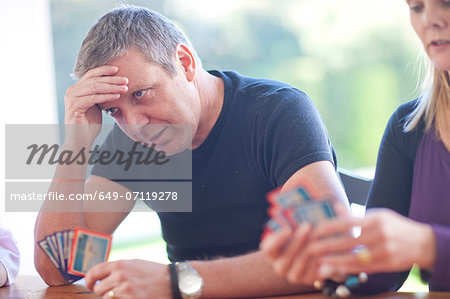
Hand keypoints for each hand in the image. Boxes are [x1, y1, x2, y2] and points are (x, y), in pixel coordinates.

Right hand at [64, 65, 127, 145]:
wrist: (81, 140)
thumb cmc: (89, 124)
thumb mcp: (96, 105)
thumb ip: (100, 94)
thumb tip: (114, 85)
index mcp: (77, 89)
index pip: (91, 74)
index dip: (104, 70)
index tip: (117, 69)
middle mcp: (72, 91)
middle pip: (94, 79)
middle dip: (112, 79)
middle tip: (126, 80)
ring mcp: (72, 99)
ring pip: (94, 87)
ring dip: (112, 87)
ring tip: (125, 87)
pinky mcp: (74, 107)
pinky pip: (93, 98)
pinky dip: (106, 96)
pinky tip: (116, 96)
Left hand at [85, 259, 171, 298]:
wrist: (170, 281)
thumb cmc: (153, 272)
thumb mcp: (134, 263)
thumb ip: (118, 268)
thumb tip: (102, 274)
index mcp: (119, 264)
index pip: (94, 272)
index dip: (88, 280)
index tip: (90, 284)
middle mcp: (119, 276)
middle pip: (97, 288)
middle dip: (102, 291)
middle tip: (110, 291)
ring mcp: (124, 289)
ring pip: (105, 298)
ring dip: (111, 298)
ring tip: (123, 294)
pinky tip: (129, 297)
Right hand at [260, 223, 320, 284]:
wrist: (317, 255)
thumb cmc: (303, 236)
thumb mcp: (295, 228)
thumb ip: (291, 222)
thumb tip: (292, 209)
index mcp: (273, 254)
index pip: (268, 249)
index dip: (277, 240)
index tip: (288, 229)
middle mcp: (280, 267)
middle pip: (285, 257)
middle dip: (297, 240)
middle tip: (308, 226)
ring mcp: (293, 276)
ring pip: (299, 264)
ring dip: (309, 249)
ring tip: (319, 236)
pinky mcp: (308, 280)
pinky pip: (312, 272)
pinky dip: (319, 260)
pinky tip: (325, 250)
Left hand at [309, 209, 435, 280]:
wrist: (423, 242)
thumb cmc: (395, 226)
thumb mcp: (378, 215)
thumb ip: (355, 215)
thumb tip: (334, 206)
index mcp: (375, 219)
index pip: (348, 222)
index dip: (330, 227)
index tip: (315, 230)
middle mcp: (380, 234)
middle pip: (348, 241)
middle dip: (328, 246)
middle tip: (311, 248)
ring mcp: (385, 250)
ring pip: (355, 257)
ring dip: (335, 261)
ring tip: (319, 262)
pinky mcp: (388, 264)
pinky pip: (364, 268)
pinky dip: (349, 269)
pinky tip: (336, 269)